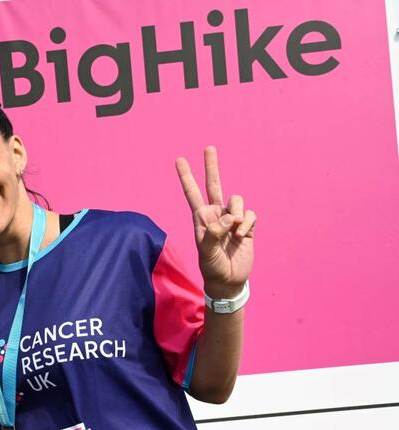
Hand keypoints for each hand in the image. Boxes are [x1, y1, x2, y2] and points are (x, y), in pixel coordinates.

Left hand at [176, 146, 255, 297]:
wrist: (229, 281)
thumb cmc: (212, 268)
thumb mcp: (206, 253)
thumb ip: (213, 234)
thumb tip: (226, 218)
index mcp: (201, 219)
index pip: (192, 193)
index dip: (186, 177)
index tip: (179, 160)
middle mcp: (215, 215)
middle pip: (214, 185)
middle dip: (211, 167)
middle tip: (208, 148)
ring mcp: (231, 219)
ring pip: (236, 200)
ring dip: (236, 214)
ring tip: (234, 233)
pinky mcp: (247, 226)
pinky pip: (249, 213)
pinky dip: (247, 223)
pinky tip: (242, 236)